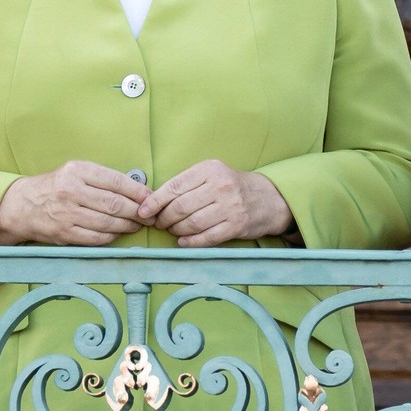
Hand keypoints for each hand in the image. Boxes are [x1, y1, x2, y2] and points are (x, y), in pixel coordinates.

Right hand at [0, 160, 152, 246]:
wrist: (23, 205)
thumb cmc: (58, 185)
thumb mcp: (78, 171)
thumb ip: (104, 178)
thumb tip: (138, 189)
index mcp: (78, 171)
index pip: (117, 181)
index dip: (139, 191)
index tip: (151, 197)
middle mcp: (72, 191)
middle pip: (114, 204)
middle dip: (137, 211)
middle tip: (150, 215)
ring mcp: (66, 214)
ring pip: (107, 223)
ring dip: (128, 226)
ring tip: (138, 224)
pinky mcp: (63, 234)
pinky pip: (95, 238)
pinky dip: (112, 236)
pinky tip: (119, 232)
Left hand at [138, 159, 293, 247]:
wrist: (268, 198)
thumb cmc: (232, 186)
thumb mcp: (212, 174)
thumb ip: (186, 184)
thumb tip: (152, 202)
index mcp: (210, 169)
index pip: (174, 186)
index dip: (154, 202)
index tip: (143, 212)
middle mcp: (220, 185)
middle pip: (180, 207)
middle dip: (164, 219)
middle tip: (160, 224)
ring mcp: (230, 206)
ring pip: (191, 223)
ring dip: (176, 231)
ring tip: (173, 231)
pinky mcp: (237, 225)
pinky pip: (206, 237)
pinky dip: (190, 242)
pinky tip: (184, 241)